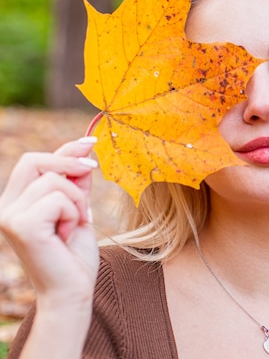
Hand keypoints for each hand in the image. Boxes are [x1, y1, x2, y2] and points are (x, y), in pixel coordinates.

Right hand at [0, 137, 99, 309]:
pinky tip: (68, 233)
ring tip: (74, 224)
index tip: (92, 143)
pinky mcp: (21, 225)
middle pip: (36, 161)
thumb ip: (75, 181)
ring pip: (54, 181)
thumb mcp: (78, 208)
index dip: (65, 149)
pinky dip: (74, 213)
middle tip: (92, 179)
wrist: (72, 292)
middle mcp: (4, 207)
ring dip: (77, 200)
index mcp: (14, 202)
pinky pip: (60, 198)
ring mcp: (9, 216)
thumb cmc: (74, 255)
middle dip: (70, 166)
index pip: (35, 161)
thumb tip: (84, 148)